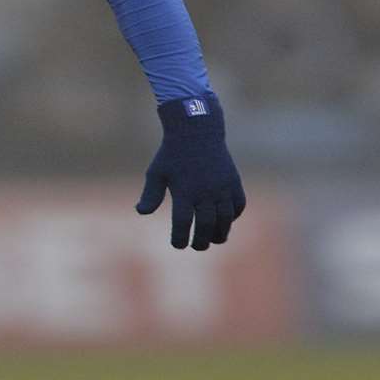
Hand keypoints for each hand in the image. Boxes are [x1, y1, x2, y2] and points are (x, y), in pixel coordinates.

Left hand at [135, 94, 245, 250]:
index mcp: (184, 191)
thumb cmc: (172, 155)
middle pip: (207, 224)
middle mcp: (206, 191)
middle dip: (203, 240)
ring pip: (226, 218)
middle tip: (198, 247)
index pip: (184, 222)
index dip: (181, 237)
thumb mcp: (156, 173)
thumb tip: (141, 212)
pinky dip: (234, 216)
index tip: (178, 245)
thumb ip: (150, 194)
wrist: (197, 132)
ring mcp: (222, 187)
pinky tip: (226, 221)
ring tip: (214, 240)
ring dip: (221, 232)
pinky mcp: (234, 181)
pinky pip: (238, 204)